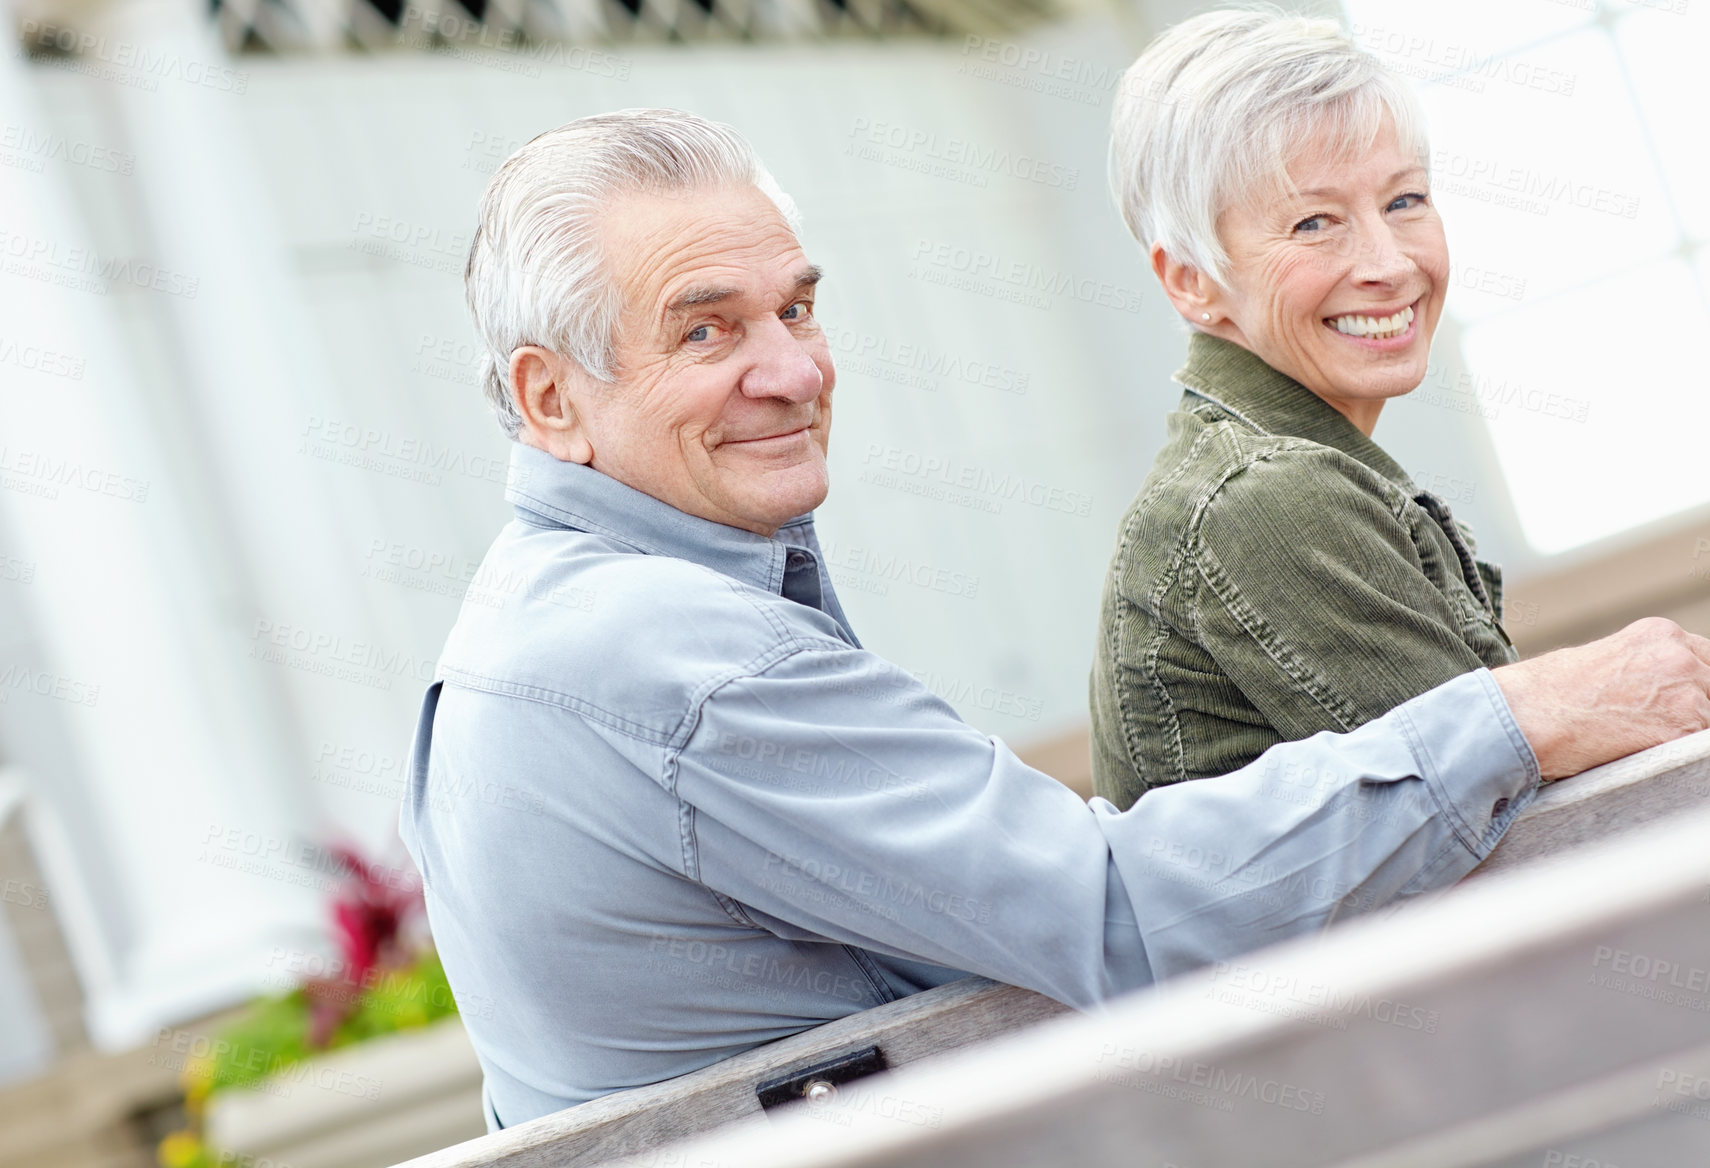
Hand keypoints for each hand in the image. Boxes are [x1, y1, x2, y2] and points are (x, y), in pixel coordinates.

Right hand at [1492, 617, 1709, 780]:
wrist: (1523, 715)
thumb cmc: (1545, 694)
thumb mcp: (1602, 661)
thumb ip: (1642, 670)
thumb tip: (1655, 696)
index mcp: (1659, 634)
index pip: (1707, 660)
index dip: (1697, 685)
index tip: (1678, 703)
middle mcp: (1678, 658)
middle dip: (1693, 711)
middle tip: (1653, 726)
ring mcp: (1684, 693)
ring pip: (1707, 720)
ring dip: (1684, 736)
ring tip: (1640, 743)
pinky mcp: (1679, 731)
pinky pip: (1697, 752)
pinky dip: (1675, 758)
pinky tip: (1641, 754)